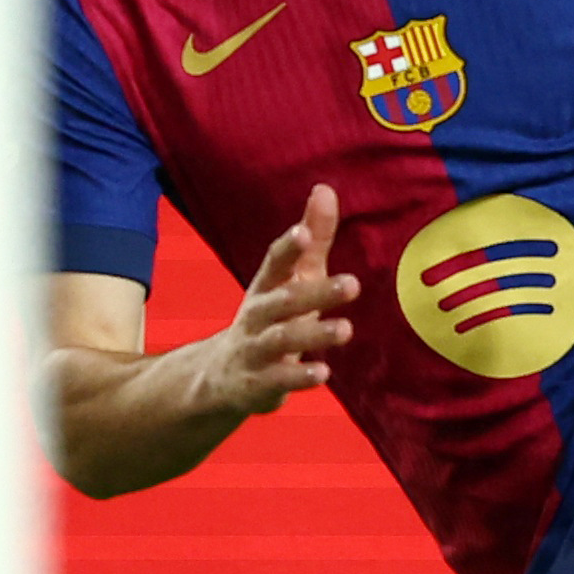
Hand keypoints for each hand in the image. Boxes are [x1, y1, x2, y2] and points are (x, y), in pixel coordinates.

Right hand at [185, 186, 357, 418]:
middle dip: (316, 292)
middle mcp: (257, 315)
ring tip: (346, 329)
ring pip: (281, 340)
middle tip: (353, 284)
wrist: (220, 377)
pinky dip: (298, 377)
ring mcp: (254, 351)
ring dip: (313, 334)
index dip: (288, 248)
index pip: (273, 263)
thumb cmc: (270, 318)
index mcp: (266, 286)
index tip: (304, 232)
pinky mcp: (257, 385)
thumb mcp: (290, 279)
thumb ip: (314, 239)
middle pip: (283, 300)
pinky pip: (277, 380)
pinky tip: (324, 373)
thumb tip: (325, 189)